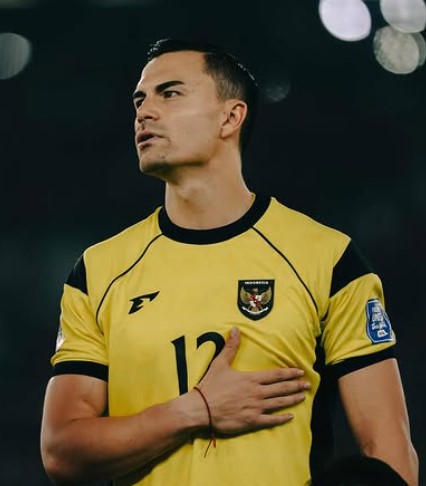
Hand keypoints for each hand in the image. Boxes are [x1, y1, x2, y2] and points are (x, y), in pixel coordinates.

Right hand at [195, 326, 309, 433]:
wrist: (201, 408)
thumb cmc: (211, 385)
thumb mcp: (220, 363)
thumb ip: (231, 346)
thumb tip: (236, 329)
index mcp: (251, 378)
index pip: (276, 375)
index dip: (289, 373)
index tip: (300, 372)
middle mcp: (257, 392)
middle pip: (281, 388)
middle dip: (296, 386)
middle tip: (308, 384)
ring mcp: (256, 407)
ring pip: (279, 403)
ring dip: (292, 399)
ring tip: (303, 397)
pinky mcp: (252, 421)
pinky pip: (271, 420)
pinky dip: (282, 418)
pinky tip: (290, 417)